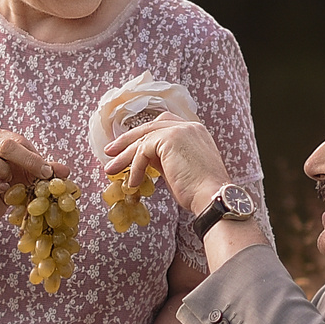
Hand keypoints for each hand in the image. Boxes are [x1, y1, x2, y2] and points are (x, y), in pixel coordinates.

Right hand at [0, 127, 58, 224]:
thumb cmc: (6, 186)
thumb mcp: (28, 177)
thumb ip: (45, 171)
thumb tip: (66, 171)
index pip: (18, 141)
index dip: (35, 156)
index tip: (49, 172)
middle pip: (3, 145)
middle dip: (27, 160)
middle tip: (42, 175)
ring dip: (3, 171)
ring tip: (11, 182)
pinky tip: (2, 190)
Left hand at [104, 115, 231, 217]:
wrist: (213, 198)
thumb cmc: (200, 192)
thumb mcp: (179, 170)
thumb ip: (164, 159)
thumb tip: (144, 160)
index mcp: (195, 131)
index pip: (164, 125)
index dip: (144, 135)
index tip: (129, 147)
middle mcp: (189, 126)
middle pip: (150, 126)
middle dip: (128, 140)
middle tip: (111, 151)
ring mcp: (180, 130)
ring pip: (144, 138)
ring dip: (125, 155)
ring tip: (111, 169)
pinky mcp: (170, 139)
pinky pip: (143, 150)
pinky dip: (135, 167)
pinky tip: (133, 182)